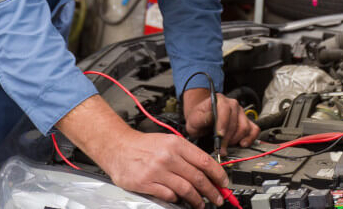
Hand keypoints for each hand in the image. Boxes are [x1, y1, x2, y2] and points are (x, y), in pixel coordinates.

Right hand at [104, 130, 229, 208]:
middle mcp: (168, 156)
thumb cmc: (144, 145)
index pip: (204, 161)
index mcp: (176, 144)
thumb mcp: (168, 142)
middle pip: (197, 177)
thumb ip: (186, 154)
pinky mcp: (146, 183)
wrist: (118, 146)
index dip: (218, 174)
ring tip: (201, 204)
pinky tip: (179, 201)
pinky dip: (176, 200)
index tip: (224, 183)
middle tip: (217, 198)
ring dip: (197, 199)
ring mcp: (156, 170)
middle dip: (211, 191)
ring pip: (185, 189)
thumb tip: (206, 170)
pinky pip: (168, 195)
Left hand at [183, 88, 260, 155]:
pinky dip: (250, 138)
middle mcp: (233, 104)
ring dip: (236, 140)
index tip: (219, 136)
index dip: (223, 123)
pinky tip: (242, 144)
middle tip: (220, 148)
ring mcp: (241, 113)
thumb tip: (212, 117)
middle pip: (235, 122)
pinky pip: (254, 129)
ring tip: (227, 146)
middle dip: (227, 138)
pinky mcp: (247, 121)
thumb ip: (203, 118)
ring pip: (245, 127)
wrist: (202, 120)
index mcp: (220, 100)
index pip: (225, 109)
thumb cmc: (198, 119)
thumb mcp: (195, 119)